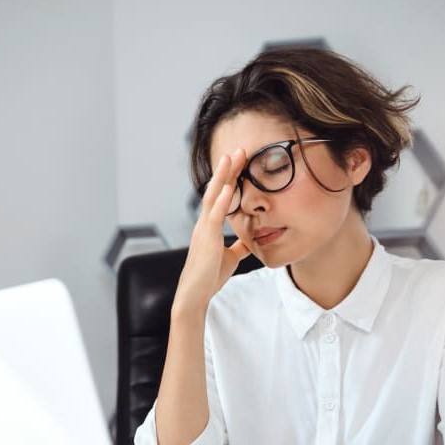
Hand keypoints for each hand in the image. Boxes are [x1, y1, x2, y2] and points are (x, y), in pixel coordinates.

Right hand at [173, 150, 250, 313]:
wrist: (194, 295)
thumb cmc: (209, 277)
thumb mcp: (230, 258)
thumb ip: (238, 246)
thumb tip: (249, 240)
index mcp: (209, 226)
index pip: (221, 196)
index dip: (230, 178)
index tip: (240, 161)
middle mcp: (204, 223)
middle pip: (216, 190)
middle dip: (227, 170)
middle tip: (238, 149)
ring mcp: (203, 230)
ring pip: (213, 197)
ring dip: (222, 176)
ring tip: (230, 157)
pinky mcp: (206, 240)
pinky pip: (214, 216)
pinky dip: (223, 200)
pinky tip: (230, 187)